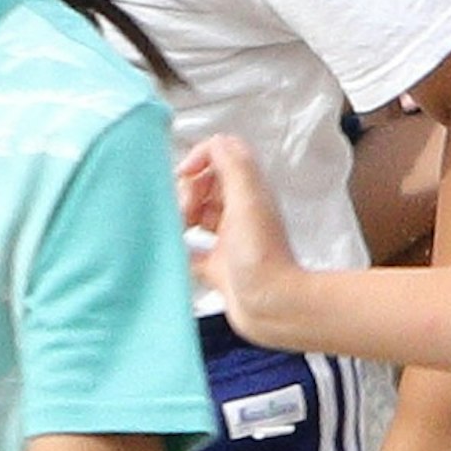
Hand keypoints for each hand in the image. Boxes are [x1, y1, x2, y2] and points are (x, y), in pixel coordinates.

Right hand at [182, 136, 309, 349]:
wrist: (274, 308)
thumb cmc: (264, 259)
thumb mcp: (249, 201)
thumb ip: (234, 166)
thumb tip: (215, 142)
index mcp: (249, 192)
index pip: (221, 156)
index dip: (199, 158)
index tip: (187, 175)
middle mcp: (240, 213)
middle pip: (203, 184)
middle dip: (186, 191)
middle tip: (187, 212)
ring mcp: (228, 240)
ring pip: (194, 214)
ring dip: (180, 216)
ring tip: (180, 230)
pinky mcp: (218, 266)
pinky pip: (190, 249)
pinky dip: (179, 246)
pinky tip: (176, 249)